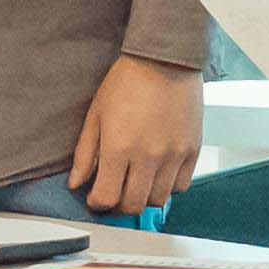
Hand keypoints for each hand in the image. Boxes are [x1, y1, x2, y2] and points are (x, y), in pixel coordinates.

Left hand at [66, 55, 202, 216]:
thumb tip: (76, 183)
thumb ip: (85, 153)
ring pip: (158, 200)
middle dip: (119, 206)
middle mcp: (147, 157)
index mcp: (118, 148)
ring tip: (135, 184)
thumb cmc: (127, 82)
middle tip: (114, 196)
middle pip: (133, 205)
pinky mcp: (192, 151)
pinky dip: (168, 187)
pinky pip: (181, 186)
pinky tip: (158, 174)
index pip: (107, 197)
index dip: (98, 204)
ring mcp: (173, 155)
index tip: (95, 198)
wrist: (164, 61)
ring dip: (143, 198)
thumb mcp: (96, 115)